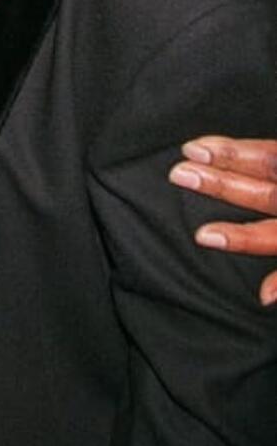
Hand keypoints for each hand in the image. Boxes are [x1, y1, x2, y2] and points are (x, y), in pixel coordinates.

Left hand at [168, 136, 276, 303]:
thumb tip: (221, 153)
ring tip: (203, 237)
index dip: (232, 152)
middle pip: (265, 193)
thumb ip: (271, 165)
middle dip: (223, 184)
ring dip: (243, 237)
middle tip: (178, 175)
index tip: (191, 149)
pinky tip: (262, 296)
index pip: (268, 157)